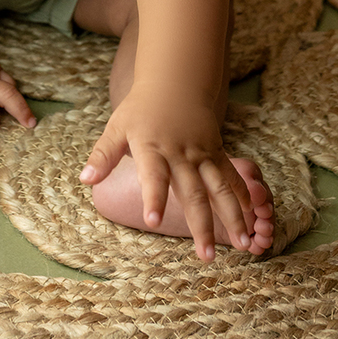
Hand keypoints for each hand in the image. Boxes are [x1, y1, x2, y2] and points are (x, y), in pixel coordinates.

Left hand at [79, 86, 254, 260]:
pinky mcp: (216, 151)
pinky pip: (231, 175)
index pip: (153, 176)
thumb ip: (103, 155)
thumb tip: (84, 180)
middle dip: (201, 225)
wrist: (174, 82)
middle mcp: (180, 154)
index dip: (153, 198)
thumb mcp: (116, 127)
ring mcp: (202, 153)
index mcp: (152, 148)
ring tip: (243, 244)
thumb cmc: (140, 109)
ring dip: (232, 216)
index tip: (153, 221)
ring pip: (220, 188)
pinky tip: (253, 216)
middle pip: (193, 193)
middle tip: (206, 256)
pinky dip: (243, 195)